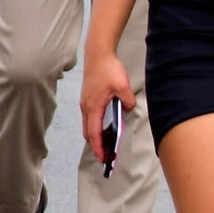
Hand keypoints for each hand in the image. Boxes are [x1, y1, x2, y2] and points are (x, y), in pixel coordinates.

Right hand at [77, 44, 141, 171]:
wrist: (97, 54)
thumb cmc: (107, 69)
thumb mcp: (122, 86)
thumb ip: (127, 100)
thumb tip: (128, 108)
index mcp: (93, 107)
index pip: (94, 133)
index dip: (98, 147)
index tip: (103, 158)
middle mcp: (86, 107)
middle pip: (88, 132)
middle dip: (95, 146)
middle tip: (104, 156)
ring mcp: (85, 103)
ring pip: (87, 125)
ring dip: (94, 136)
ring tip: (104, 145)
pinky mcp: (87, 98)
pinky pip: (89, 118)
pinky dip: (94, 127)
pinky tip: (103, 127)